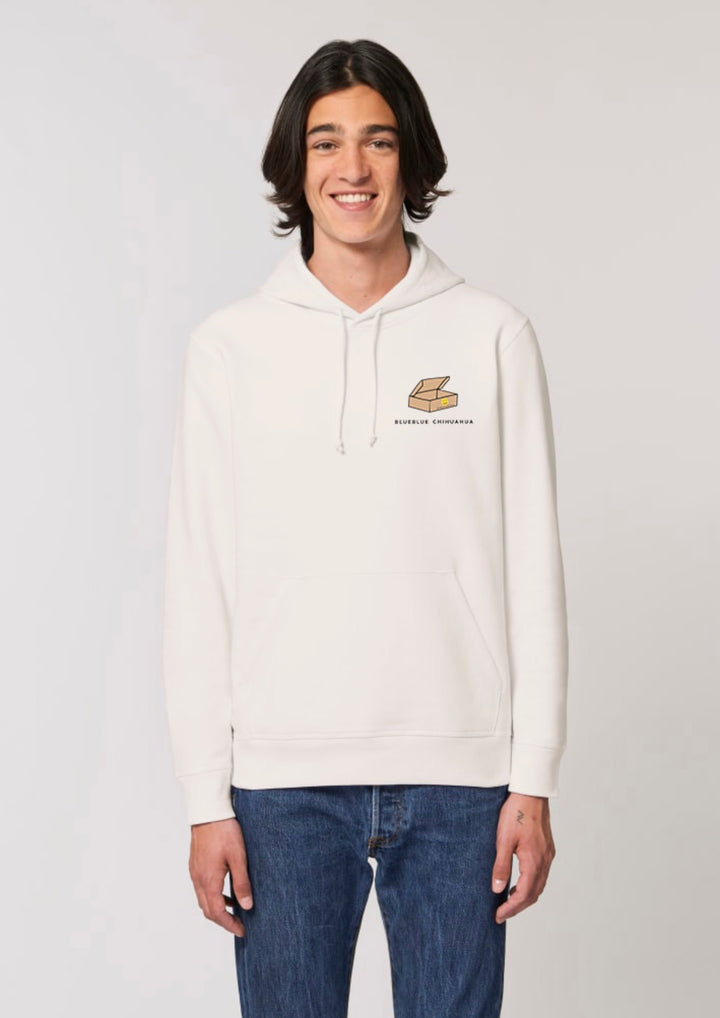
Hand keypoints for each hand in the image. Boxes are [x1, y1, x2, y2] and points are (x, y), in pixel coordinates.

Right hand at [188, 817, 253, 936]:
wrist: (208, 810)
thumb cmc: (224, 831)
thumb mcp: (239, 857)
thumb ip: (242, 883)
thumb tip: (247, 906)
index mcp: (208, 881)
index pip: (217, 913)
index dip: (230, 925)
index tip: (242, 930)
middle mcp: (198, 879)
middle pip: (208, 910)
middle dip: (223, 921)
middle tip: (239, 924)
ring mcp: (195, 871)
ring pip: (203, 899)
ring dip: (218, 908)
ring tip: (235, 909)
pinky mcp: (195, 864)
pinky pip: (202, 887)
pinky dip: (213, 895)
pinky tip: (226, 890)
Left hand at [491, 792, 555, 922]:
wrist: (531, 792)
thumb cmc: (515, 812)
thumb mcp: (503, 839)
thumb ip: (501, 866)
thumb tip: (498, 890)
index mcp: (534, 861)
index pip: (524, 895)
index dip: (511, 909)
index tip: (498, 916)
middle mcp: (545, 860)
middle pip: (534, 894)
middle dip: (518, 906)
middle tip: (502, 913)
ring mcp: (548, 854)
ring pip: (539, 885)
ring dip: (525, 896)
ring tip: (508, 901)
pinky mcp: (547, 848)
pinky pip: (541, 874)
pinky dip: (531, 884)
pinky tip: (519, 882)